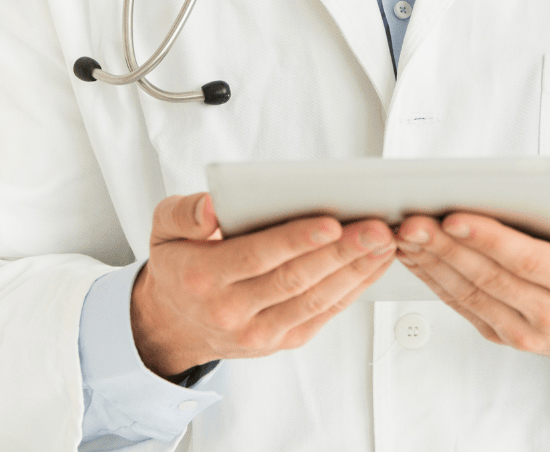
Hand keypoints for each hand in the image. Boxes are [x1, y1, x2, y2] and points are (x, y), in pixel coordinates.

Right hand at [130, 192, 395, 376]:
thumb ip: (184, 212)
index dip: (296, 240)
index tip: (331, 222)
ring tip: (386, 242)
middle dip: (342, 252)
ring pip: (316, 299)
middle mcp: (231, 311)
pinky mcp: (282, 341)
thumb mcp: (164, 229)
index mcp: (203, 277)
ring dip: (356, 270)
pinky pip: (324, 313)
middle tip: (378, 227)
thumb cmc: (179, 265)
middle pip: (295, 279)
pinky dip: (354, 288)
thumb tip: (211, 209)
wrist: (174, 324)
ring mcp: (259, 332)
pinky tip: (374, 263)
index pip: (256, 257)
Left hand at [395, 196, 549, 375]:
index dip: (489, 239)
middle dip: (445, 248)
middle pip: (488, 278)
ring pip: (469, 295)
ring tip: (404, 236)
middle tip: (412, 222)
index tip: (456, 217)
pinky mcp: (506, 335)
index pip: (527, 261)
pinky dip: (436, 282)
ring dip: (432, 265)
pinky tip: (417, 257)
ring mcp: (524, 331)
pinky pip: (465, 307)